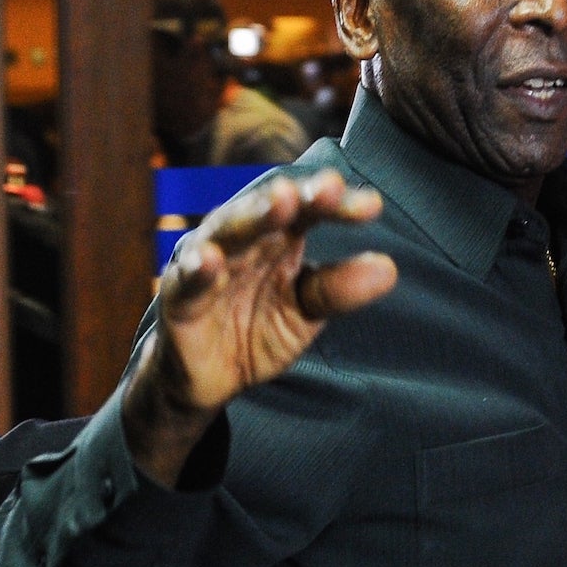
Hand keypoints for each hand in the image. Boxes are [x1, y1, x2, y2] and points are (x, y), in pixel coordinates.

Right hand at [124, 169, 396, 481]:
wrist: (209, 379)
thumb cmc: (257, 328)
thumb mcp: (305, 312)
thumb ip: (338, 290)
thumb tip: (388, 268)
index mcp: (280, 235)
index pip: (310, 208)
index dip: (338, 204)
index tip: (371, 206)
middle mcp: (244, 238)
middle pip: (269, 207)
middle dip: (297, 195)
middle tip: (326, 187)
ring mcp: (208, 261)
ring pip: (228, 230)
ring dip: (253, 215)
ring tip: (280, 202)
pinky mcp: (178, 296)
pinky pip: (187, 279)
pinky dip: (197, 268)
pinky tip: (211, 261)